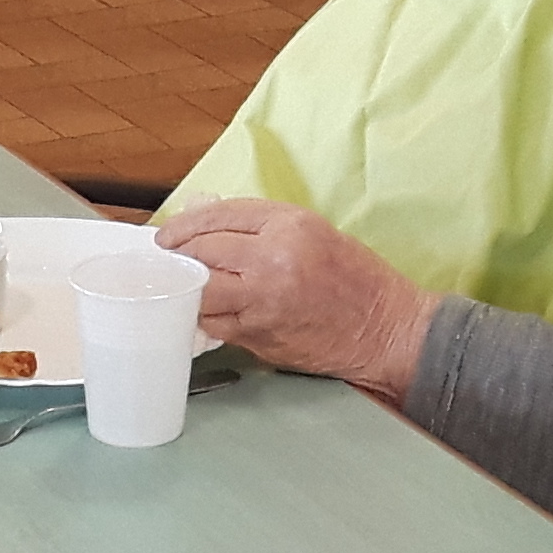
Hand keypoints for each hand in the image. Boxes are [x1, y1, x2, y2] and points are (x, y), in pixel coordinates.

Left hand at [151, 198, 442, 399]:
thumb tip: (210, 228)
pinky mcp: (258, 336)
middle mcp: (272, 260)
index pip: (219, 216)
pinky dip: (205, 317)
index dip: (186, 224)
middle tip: (167, 259)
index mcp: (289, 226)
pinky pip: (215, 324)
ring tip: (181, 286)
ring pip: (200, 292)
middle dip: (178, 255)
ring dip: (185, 289)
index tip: (169, 234)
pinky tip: (203, 312)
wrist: (385, 330)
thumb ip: (263, 228)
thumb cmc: (356, 280)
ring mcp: (262, 302)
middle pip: (202, 252)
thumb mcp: (315, 233)